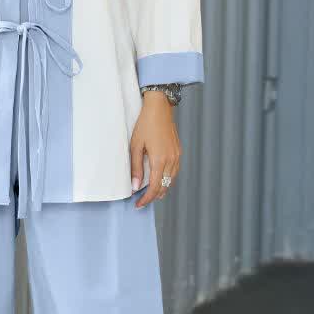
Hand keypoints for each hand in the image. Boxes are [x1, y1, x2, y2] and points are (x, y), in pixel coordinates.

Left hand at [130, 91, 181, 208]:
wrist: (159, 108)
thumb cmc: (145, 125)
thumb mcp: (135, 146)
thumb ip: (136, 167)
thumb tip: (135, 186)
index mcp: (159, 160)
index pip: (154, 187)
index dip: (146, 199)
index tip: (138, 204)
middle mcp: (171, 160)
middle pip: (164, 186)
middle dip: (153, 197)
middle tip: (142, 201)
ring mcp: (177, 156)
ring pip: (171, 180)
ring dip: (161, 189)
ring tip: (150, 194)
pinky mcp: (178, 151)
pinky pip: (174, 171)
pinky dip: (167, 179)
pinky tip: (160, 180)